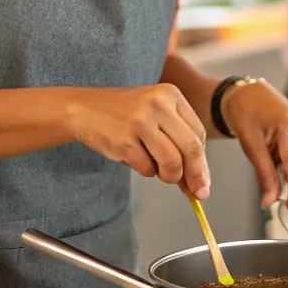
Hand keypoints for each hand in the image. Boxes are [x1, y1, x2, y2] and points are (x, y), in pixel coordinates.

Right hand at [66, 84, 209, 197]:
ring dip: (169, 176)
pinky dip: (146, 170)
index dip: (203, 161)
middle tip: (196, 193)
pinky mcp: (124, 140)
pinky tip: (136, 158)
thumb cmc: (125, 115)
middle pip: (191, 148)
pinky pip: (147, 168)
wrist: (84, 109)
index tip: (203, 181)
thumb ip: (178, 140)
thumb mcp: (156, 114)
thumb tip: (198, 181)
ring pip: (172, 162)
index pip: (199, 133)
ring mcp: (140, 121)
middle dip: (195, 176)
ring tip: (158, 170)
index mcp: (171, 94)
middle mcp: (158, 104)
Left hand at [221, 80, 287, 214]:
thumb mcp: (249, 142)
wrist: (246, 91)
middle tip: (277, 208)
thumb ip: (263, 172)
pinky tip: (268, 157)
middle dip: (287, 187)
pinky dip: (281, 165)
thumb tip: (269, 201)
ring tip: (260, 156)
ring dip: (281, 174)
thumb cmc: (244, 111)